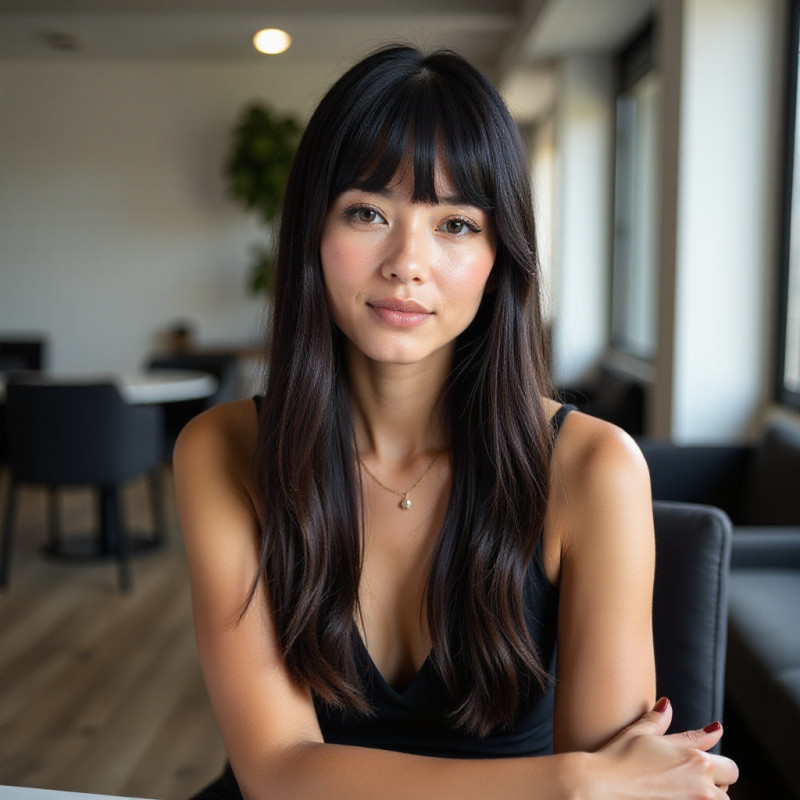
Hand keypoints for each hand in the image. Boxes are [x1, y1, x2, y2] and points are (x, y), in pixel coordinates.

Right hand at [586, 697, 738, 798]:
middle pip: (728, 788)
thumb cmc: (617, 759)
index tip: (702, 766)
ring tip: (680, 791)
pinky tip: (672, 797)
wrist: (599, 787)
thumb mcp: (640, 734)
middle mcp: (702, 785)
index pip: (728, 766)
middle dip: (715, 784)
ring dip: (707, 797)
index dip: (716, 765)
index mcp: (696, 760)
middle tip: (687, 780)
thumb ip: (660, 720)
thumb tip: (668, 704)